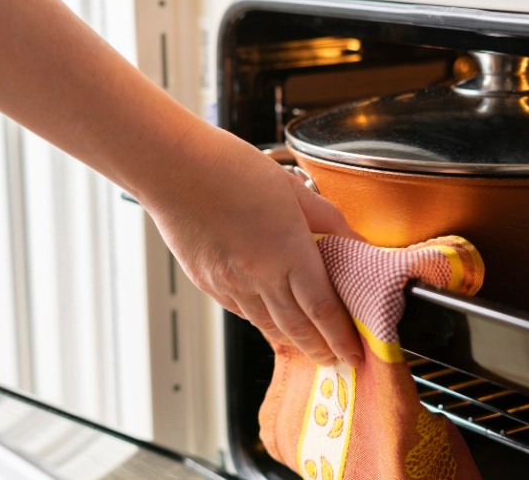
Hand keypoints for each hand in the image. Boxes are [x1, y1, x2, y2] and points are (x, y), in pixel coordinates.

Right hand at [136, 124, 364, 367]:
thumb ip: (329, 220)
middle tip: (339, 361)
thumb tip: (357, 243)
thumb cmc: (230, 168)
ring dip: (294, 342)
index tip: (356, 352)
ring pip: (269, 325)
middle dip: (323, 350)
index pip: (324, 310)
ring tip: (312, 348)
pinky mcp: (208, 283)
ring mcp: (230, 283)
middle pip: (299, 328)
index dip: (343, 337)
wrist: (172, 167)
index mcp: (288, 252)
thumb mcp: (293, 189)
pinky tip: (273, 321)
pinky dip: (263, 322)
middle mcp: (259, 276)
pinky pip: (243, 311)